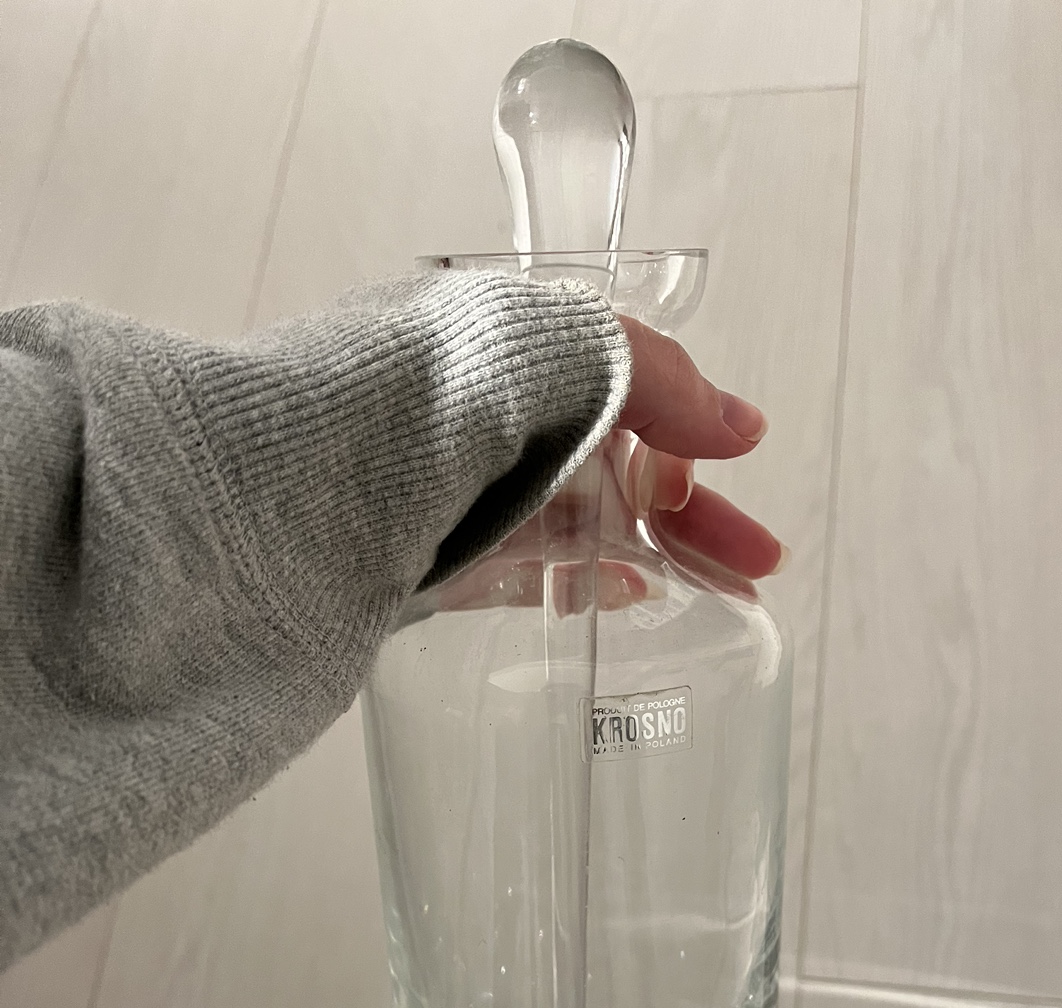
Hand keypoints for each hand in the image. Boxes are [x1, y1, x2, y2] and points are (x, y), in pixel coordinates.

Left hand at [436, 318, 785, 614]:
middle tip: (757, 559)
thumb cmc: (420, 392)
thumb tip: (741, 425)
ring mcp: (458, 495)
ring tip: (719, 592)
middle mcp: (484, 417)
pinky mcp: (433, 566)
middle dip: (692, 510)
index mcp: (510, 347)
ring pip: (579, 523)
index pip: (621, 381)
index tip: (734, 463)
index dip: (686, 424)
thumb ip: (656, 380)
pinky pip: (523, 573)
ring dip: (654, 552)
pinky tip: (631, 599)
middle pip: (613, 464)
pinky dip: (582, 583)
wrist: (296, 488)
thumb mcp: (560, 351)